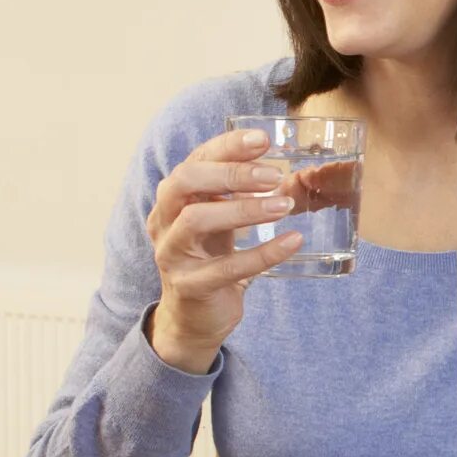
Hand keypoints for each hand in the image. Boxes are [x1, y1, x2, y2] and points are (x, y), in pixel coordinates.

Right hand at [145, 128, 318, 372]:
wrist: (194, 316)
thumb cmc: (211, 257)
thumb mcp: (220, 218)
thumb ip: (237, 192)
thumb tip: (279, 162)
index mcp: (173, 198)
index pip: (195, 160)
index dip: (227, 146)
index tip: (263, 140)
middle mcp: (164, 221)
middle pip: (184, 182)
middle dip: (230, 172)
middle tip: (274, 174)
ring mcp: (171, 254)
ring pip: (196, 220)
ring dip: (245, 209)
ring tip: (285, 204)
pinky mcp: (190, 286)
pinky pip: (226, 267)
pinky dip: (263, 253)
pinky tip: (293, 241)